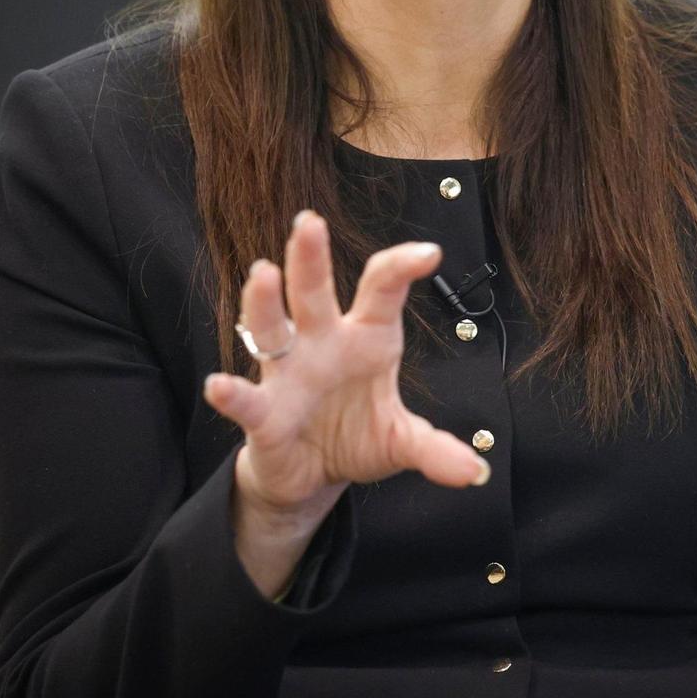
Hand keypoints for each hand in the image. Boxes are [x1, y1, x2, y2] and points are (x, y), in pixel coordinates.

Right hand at [203, 210, 488, 593]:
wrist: (311, 475)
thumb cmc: (355, 435)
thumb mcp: (401, 441)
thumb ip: (435, 450)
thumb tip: (476, 471)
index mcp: (365, 337)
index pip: (382, 289)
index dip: (403, 267)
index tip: (430, 254)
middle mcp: (322, 343)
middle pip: (313, 292)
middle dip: (310, 258)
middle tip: (309, 222)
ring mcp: (288, 375)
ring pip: (272, 329)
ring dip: (265, 303)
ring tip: (261, 273)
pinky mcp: (264, 415)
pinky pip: (248, 401)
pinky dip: (233, 394)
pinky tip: (220, 386)